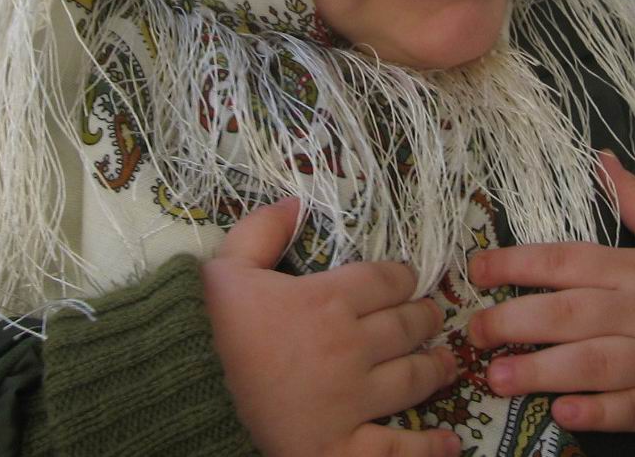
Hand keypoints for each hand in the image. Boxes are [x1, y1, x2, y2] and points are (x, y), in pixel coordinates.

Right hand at [202, 198, 461, 456]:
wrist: (185, 392)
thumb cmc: (206, 328)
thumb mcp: (225, 266)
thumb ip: (261, 230)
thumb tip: (295, 202)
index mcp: (327, 299)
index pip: (387, 281)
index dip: (404, 278)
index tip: (409, 280)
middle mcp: (350, 346)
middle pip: (407, 326)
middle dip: (425, 318)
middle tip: (432, 317)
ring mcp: (351, 399)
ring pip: (413, 377)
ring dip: (436, 367)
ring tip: (446, 363)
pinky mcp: (342, 447)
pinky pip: (397, 448)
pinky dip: (428, 446)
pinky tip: (449, 441)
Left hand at [465, 151, 634, 435]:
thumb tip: (599, 157)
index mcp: (634, 269)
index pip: (566, 261)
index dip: (518, 263)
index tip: (477, 269)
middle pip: (570, 314)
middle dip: (516, 322)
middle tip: (474, 332)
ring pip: (593, 364)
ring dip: (542, 371)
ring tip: (496, 378)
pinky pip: (632, 409)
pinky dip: (598, 413)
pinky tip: (562, 413)